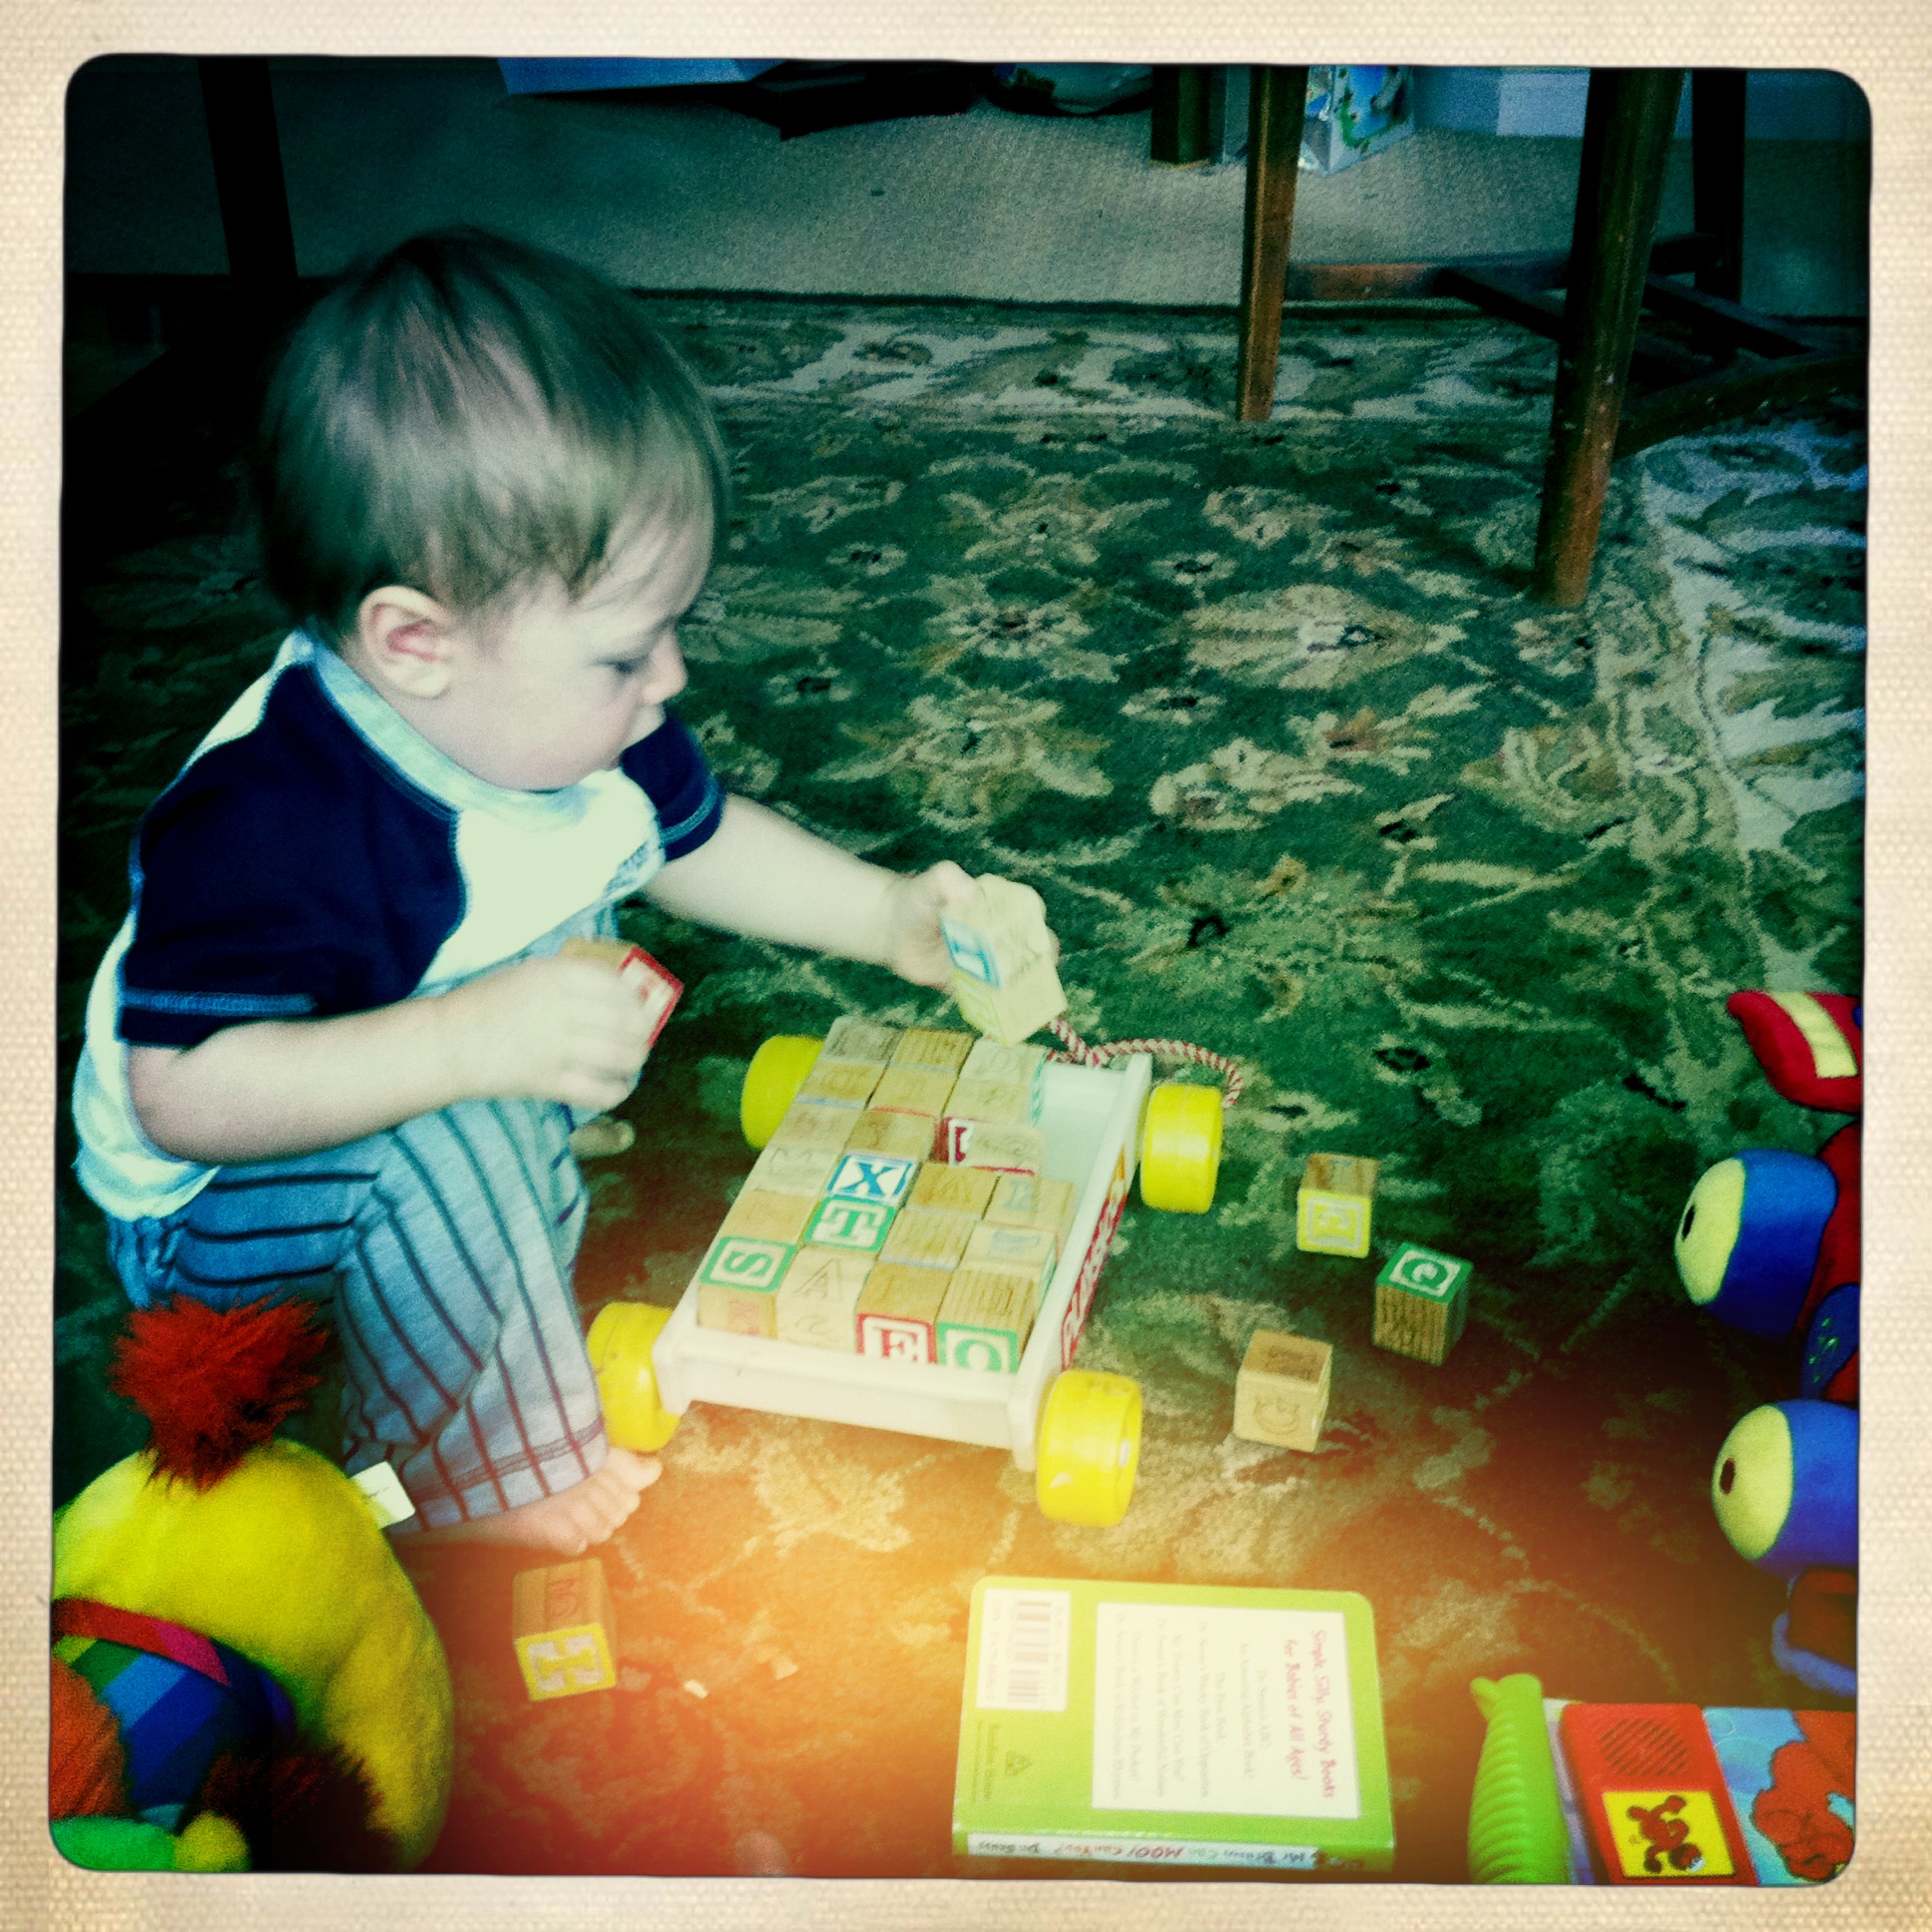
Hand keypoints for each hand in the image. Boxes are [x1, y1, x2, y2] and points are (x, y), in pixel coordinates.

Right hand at [437, 954, 655, 1111]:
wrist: (447, 1041)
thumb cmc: (488, 1004)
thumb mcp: (531, 973)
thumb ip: (573, 979)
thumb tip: (623, 990)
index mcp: (558, 976)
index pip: (619, 987)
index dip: (637, 1001)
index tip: (640, 1009)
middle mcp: (563, 1008)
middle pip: (629, 1023)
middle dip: (643, 1035)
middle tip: (640, 1040)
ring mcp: (557, 1047)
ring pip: (622, 1056)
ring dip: (635, 1061)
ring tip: (632, 1063)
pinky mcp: (549, 1082)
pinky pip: (601, 1090)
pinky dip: (619, 1090)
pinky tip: (619, 1086)